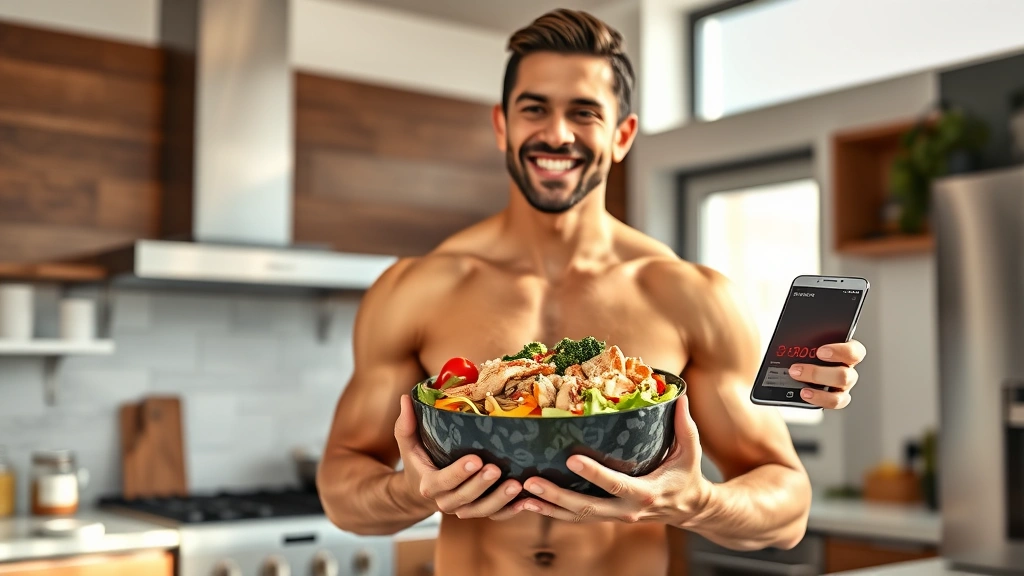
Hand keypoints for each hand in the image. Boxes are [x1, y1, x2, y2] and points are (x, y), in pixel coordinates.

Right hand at [394, 395, 522, 519]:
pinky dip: (510, 512)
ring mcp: (464, 509)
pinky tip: (525, 502)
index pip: (443, 481)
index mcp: (429, 485)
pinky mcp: (479, 511)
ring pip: (481, 510)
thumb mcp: (409, 444)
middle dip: (481, 485)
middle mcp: (445, 501)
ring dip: (499, 500)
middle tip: (496, 468)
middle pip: (464, 498)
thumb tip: (405, 398)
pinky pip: (495, 516)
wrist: (422, 490)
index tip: (475, 459)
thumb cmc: (419, 461)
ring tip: (516, 485)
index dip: (458, 473)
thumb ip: (406, 425)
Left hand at [514, 395, 711, 525]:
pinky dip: (553, 513)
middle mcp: (627, 510)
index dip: (594, 474)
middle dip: (558, 496)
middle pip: (588, 507)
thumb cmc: (686, 475)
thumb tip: (680, 395)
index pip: (616, 484)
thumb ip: (685, 425)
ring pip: (578, 517)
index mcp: (646, 493)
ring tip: (523, 497)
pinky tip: (530, 505)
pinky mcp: (606, 517)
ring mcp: (615, 517)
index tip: (571, 459)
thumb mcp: (691, 451)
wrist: (688, 509)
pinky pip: (577, 519)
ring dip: (549, 508)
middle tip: (531, 483)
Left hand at [788, 340, 866, 408]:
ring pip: (838, 390)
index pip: (854, 351)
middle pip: (844, 374)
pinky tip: (804, 393)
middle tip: (796, 368)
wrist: (803, 366)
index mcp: (846, 353)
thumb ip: (809, 341)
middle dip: (817, 372)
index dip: (840, 351)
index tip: (820, 352)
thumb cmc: (810, 352)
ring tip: (797, 379)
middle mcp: (848, 370)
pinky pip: (833, 402)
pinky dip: (818, 398)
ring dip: (816, 385)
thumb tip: (792, 337)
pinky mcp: (836, 398)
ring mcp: (843, 386)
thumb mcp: (810, 342)